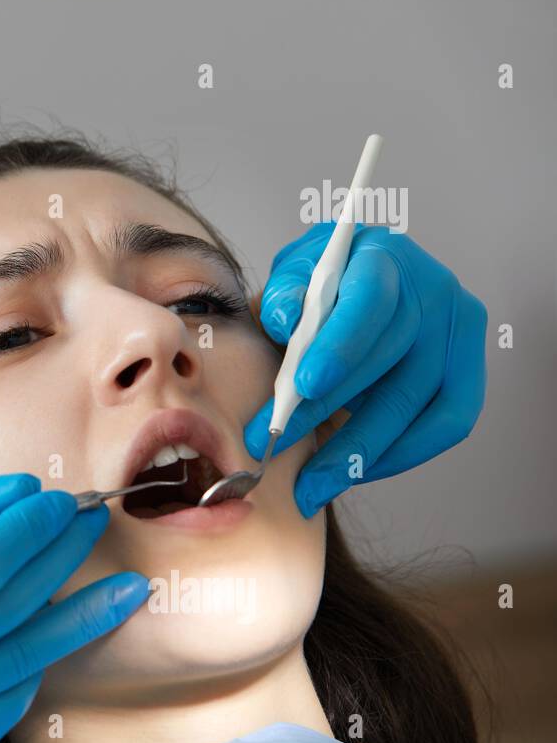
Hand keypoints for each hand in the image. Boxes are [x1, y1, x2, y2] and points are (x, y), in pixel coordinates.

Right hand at [0, 474, 149, 742]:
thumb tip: (15, 492)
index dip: (28, 527)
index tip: (54, 501)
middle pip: (11, 602)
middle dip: (59, 553)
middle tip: (87, 520)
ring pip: (27, 655)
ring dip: (82, 614)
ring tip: (123, 585)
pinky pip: (9, 698)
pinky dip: (34, 661)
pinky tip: (57, 634)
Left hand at [247, 221, 487, 517]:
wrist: (361, 281)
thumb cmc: (322, 281)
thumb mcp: (294, 274)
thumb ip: (285, 294)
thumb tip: (285, 319)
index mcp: (385, 259)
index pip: (369, 302)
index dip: (339, 345)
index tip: (302, 386)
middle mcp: (433, 292)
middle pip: (388, 362)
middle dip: (324, 412)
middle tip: (274, 444)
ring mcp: (457, 333)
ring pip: (413, 403)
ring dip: (356, 451)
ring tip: (310, 483)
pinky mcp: (467, 371)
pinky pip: (446, 425)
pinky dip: (399, 455)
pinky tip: (354, 472)